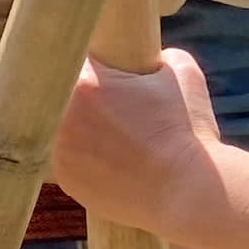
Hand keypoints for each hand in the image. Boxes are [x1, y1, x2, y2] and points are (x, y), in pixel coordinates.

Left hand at [55, 50, 226, 239]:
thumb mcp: (182, 73)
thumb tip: (153, 58)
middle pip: (61, 93)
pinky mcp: (64, 179)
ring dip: (81, 126)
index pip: (74, 56)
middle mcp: (62, 117)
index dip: (94, 63)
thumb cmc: (188, 130)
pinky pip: (67, 157)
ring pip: (60, 126)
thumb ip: (159, 57)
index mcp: (85, 83)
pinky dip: (84, 156)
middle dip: (84, 95)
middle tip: (112, 102)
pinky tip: (111, 158)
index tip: (108, 69)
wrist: (189, 191)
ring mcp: (59, 151)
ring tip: (115, 133)